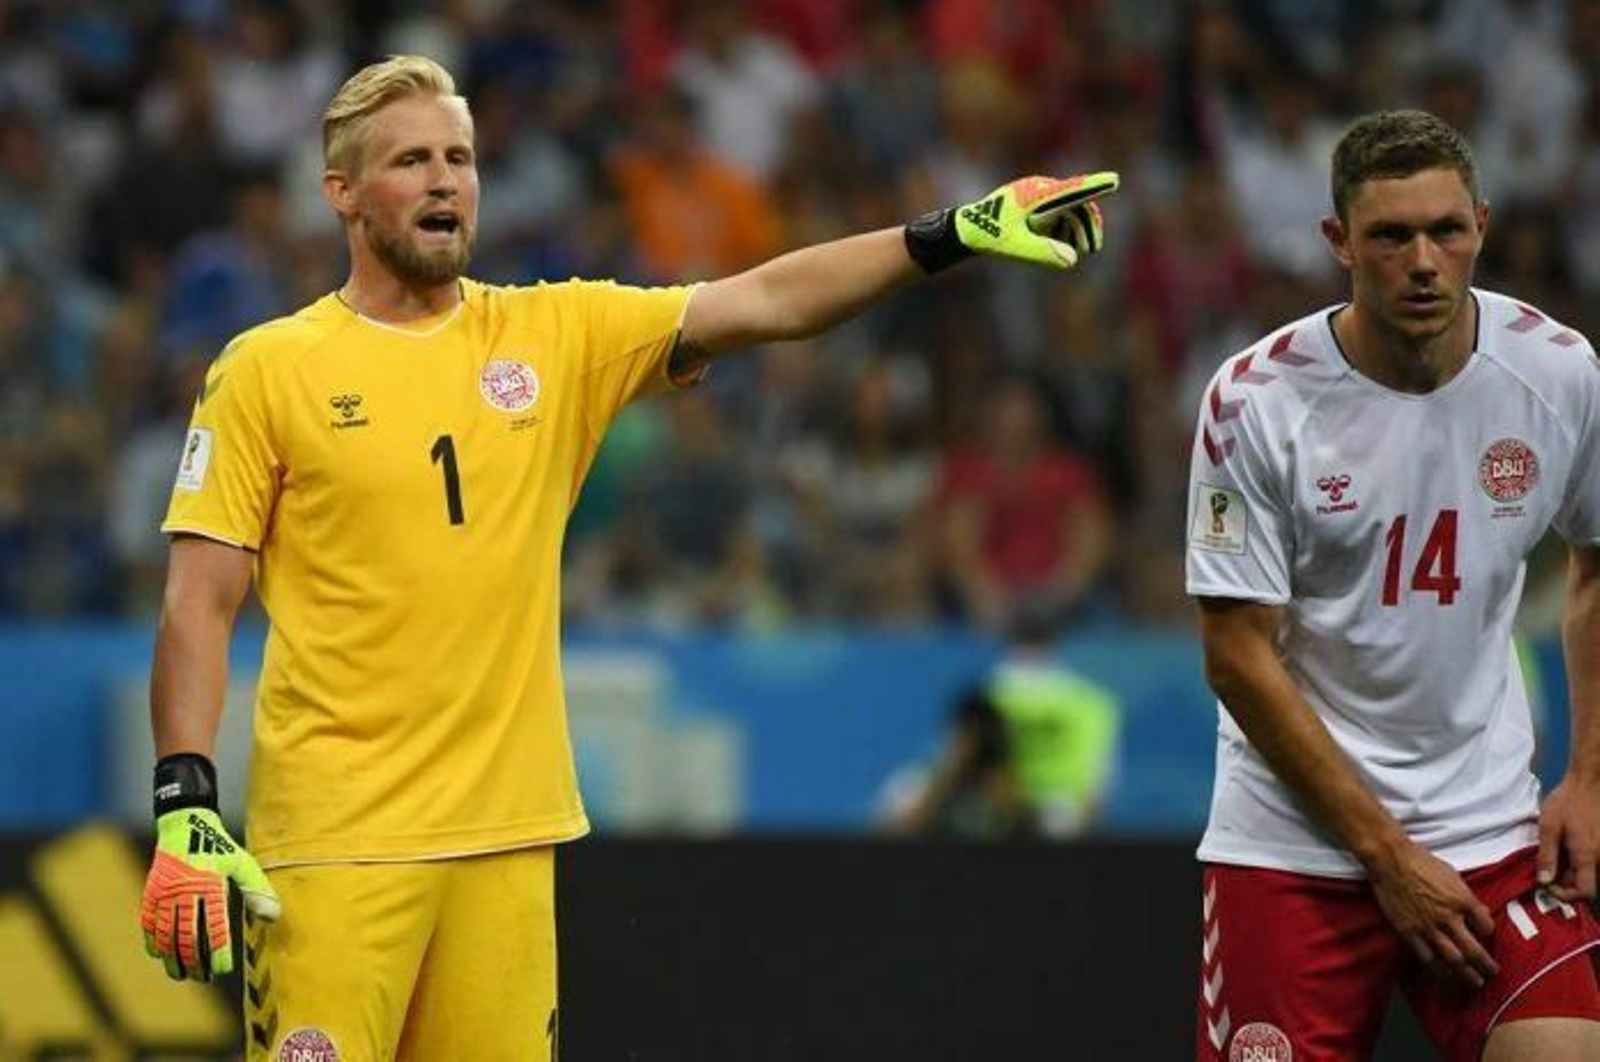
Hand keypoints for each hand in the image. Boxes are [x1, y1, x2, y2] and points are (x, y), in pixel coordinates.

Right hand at [139, 754, 280, 980]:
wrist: (185, 823)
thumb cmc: (219, 846)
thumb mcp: (242, 863)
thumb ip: (257, 890)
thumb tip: (274, 916)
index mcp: (210, 885)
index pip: (215, 927)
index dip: (218, 952)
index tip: (224, 970)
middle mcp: (185, 891)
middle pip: (188, 936)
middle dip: (196, 961)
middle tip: (205, 978)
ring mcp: (164, 892)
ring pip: (166, 934)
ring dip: (173, 957)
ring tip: (182, 975)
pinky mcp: (151, 892)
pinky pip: (148, 923)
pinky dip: (153, 941)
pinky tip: (160, 955)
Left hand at [955, 173, 1118, 268]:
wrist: (968, 229)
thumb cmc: (989, 236)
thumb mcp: (1015, 248)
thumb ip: (1043, 253)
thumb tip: (1072, 260)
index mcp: (1035, 195)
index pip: (1070, 190)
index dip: (1094, 186)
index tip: (1114, 180)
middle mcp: (1040, 189)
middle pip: (1076, 202)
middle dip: (1087, 225)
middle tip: (1093, 249)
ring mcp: (1039, 195)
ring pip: (1070, 209)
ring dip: (1078, 229)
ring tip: (1082, 251)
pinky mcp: (1037, 204)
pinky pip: (1061, 213)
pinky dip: (1067, 229)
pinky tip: (1064, 245)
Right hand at [1368, 841, 1497, 989]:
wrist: (1390, 860)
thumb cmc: (1422, 862)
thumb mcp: (1453, 875)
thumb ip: (1467, 897)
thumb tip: (1479, 913)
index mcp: (1463, 900)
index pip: (1487, 927)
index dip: (1489, 933)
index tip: (1487, 937)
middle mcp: (1449, 918)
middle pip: (1474, 952)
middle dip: (1486, 966)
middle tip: (1492, 973)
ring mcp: (1428, 927)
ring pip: (1452, 961)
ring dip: (1466, 975)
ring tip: (1474, 983)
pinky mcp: (1409, 932)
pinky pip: (1427, 958)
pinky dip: (1439, 969)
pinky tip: (1445, 975)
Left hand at [1537, 774, 1599, 902]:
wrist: (1591, 782)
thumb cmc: (1568, 801)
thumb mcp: (1549, 826)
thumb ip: (1547, 856)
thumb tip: (1544, 881)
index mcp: (1587, 856)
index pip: (1585, 893)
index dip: (1565, 895)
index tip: (1548, 885)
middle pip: (1588, 885)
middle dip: (1566, 883)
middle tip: (1548, 869)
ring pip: (1592, 874)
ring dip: (1573, 872)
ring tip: (1557, 856)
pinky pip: (1594, 861)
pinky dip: (1581, 861)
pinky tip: (1567, 847)